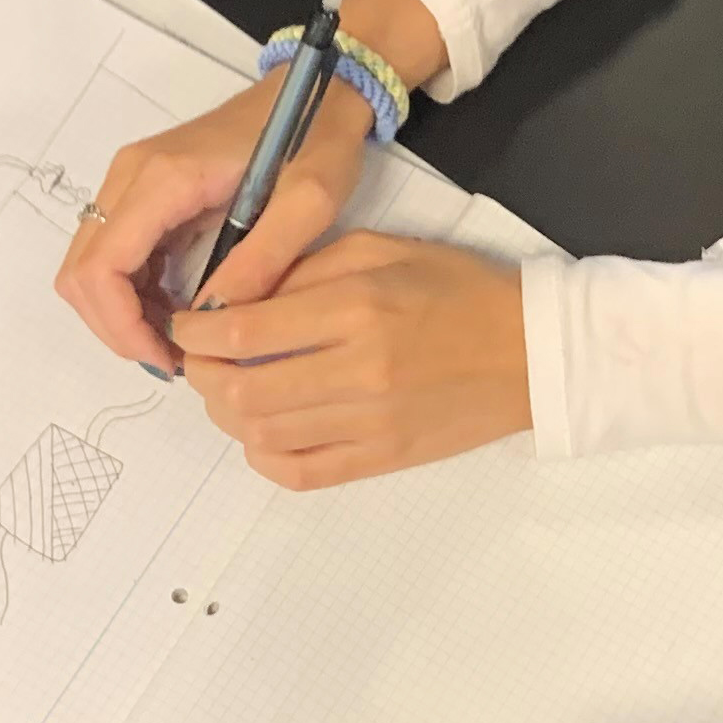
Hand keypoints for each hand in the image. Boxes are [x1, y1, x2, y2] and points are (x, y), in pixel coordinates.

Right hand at [56, 74, 375, 366]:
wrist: (318, 87)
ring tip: (181, 340)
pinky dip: (131, 292)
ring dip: (120, 313)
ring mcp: (132, 179)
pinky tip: (179, 310)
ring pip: (89, 265)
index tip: (168, 358)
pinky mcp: (144, 188)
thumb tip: (214, 321)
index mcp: (164, 178)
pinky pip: (112, 252)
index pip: (101, 267)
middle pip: (80, 272)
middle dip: (116, 327)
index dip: (121, 326)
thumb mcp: (309, 203)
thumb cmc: (316, 137)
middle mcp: (132, 175)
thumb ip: (262, 262)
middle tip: (174, 359)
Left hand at [169, 234, 528, 487]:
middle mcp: (360, 369)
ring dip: (227, 416)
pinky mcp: (384, 458)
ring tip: (228, 392)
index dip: (197, 332)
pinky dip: (265, 457)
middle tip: (200, 362)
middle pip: (242, 389)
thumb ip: (305, 268)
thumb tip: (234, 298)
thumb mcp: (381, 250)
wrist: (534, 349)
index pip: (245, 330)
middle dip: (202, 377)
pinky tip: (262, 433)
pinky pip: (302, 472)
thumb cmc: (459, 289)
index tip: (188, 326)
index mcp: (357, 307)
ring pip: (263, 434)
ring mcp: (372, 422)